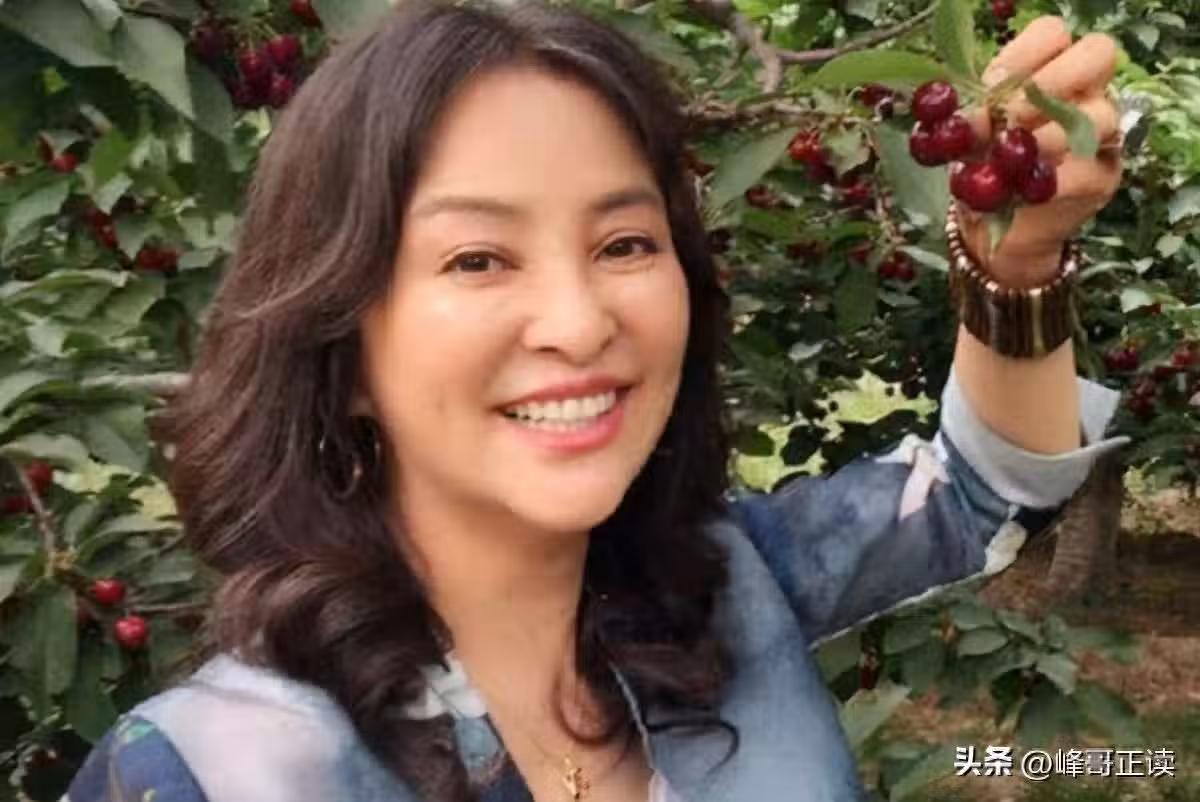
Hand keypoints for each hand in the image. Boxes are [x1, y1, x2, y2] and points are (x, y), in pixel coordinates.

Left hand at [960, 17, 1123, 287]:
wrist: (995, 231)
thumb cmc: (984, 169)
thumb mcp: (970, 139)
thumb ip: (972, 121)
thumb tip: (973, 117)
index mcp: (1050, 70)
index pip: (1053, 34)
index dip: (1022, 54)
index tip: (990, 84)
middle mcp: (1086, 93)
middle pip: (1097, 54)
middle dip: (1050, 82)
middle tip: (1012, 116)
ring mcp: (1102, 134)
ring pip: (1098, 115)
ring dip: (1046, 136)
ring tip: (1011, 158)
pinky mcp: (1103, 177)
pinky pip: (1085, 170)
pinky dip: (1048, 180)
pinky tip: (1021, 189)